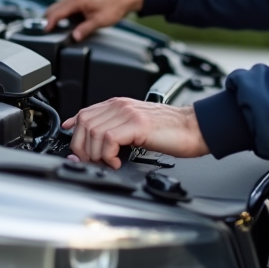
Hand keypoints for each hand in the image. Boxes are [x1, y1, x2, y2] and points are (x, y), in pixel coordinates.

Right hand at [44, 0, 143, 39]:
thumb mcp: (99, 21)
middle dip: (48, 20)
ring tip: (55, 30)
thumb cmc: (114, 6)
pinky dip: (63, 13)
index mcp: (75, 0)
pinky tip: (67, 22)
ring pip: (59, 6)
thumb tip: (73, 37)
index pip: (55, 13)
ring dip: (56, 17)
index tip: (44, 33)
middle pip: (53, 8)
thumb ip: (84, 29)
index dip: (48, 24)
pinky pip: (66, 5)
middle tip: (47, 33)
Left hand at [65, 98, 209, 168]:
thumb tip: (94, 146)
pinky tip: (118, 161)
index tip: (74, 149)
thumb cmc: (170, 131)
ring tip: (109, 162)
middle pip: (84, 123)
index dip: (74, 132)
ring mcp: (129, 113)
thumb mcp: (137, 127)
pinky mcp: (138, 124)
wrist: (194, 128)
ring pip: (93, 132)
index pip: (84, 113)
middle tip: (93, 162)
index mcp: (120, 105)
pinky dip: (108, 155)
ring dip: (96, 154)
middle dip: (82, 148)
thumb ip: (116, 130)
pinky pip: (109, 139)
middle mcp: (121, 106)